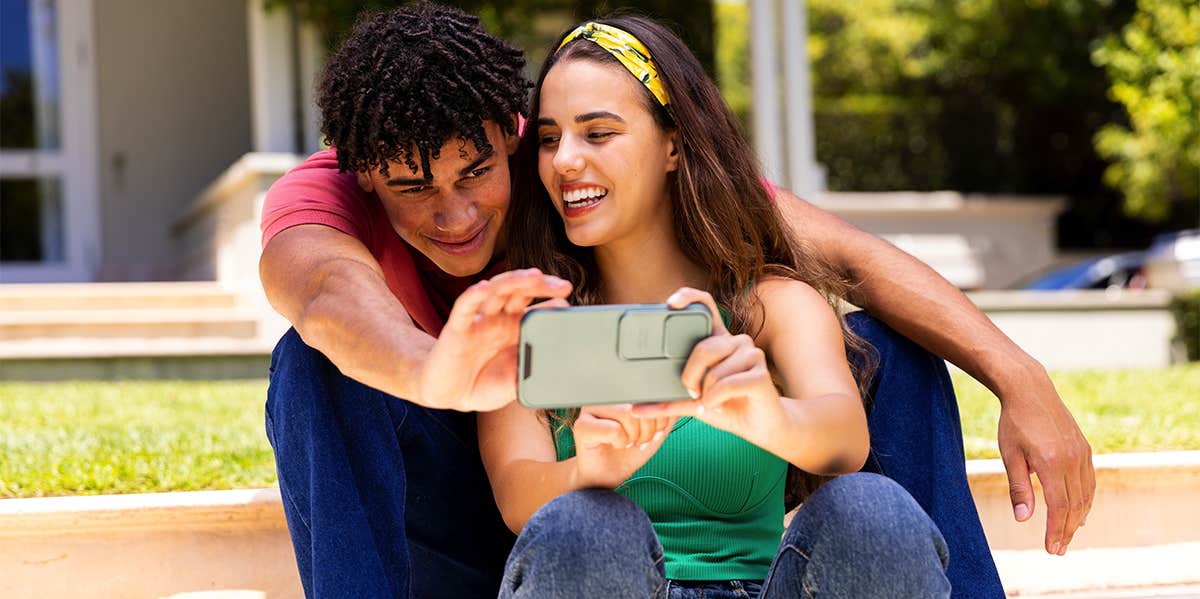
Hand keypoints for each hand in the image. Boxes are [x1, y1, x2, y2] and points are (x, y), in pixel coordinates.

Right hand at [418, 268, 570, 411]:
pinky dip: (474, 295)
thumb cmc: (483, 385)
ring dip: (515, 281)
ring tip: (535, 276)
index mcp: (516, 329)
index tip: (570, 300)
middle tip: (563, 286)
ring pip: (497, 291)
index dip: (553, 301)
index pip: (538, 308)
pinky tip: (485, 287)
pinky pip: (465, 306)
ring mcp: (479, 320)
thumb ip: (532, 375)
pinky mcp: (457, 327)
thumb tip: (553, 369)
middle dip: (542, 285)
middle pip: (522, 292)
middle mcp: (500, 319)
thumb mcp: (515, 383)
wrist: (450, 395)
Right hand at [573, 404, 674, 488]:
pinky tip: (614, 445)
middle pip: (639, 404)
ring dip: (634, 436)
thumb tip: (676, 400)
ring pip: (628, 414)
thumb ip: (665, 415)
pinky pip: (614, 430)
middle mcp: (605, 397)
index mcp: (621, 394)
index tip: (652, 432)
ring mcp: (591, 409)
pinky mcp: (581, 425)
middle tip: (638, 440)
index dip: (658, 417)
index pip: (648, 395)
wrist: (607, 477)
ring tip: (628, 443)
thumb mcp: (654, 432)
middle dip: (647, 429)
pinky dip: (620, 443)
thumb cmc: (628, 453)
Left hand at [631, 288, 784, 439]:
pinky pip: (726, 385)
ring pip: (714, 371)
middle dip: (690, 376)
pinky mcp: (761, 373)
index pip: (706, 305)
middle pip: (703, 348)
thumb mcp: (692, 403)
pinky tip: (720, 405)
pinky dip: (716, 401)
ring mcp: (751, 354)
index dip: (689, 297)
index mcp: (719, 340)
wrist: (759, 427)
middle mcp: (736, 341)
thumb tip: (636, 407)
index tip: (671, 303)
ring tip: (714, 401)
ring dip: (707, 394)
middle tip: (692, 392)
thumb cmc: (726, 408)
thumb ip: (668, 401)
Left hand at [997, 363, 1093, 555]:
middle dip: (1067, 531)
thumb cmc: (1014, 423)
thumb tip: (1024, 519)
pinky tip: (1079, 511)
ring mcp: (1082, 454)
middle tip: (1058, 549)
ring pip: (1086, 495)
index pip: (1059, 507)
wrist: (1030, 390)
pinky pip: (1089, 481)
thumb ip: (1018, 488)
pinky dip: (1085, 500)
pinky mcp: (1085, 448)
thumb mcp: (1010, 456)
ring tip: (1067, 535)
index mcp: (1052, 463)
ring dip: (1078, 518)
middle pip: (1075, 506)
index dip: (1055, 530)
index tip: (1050, 548)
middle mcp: (1073, 460)